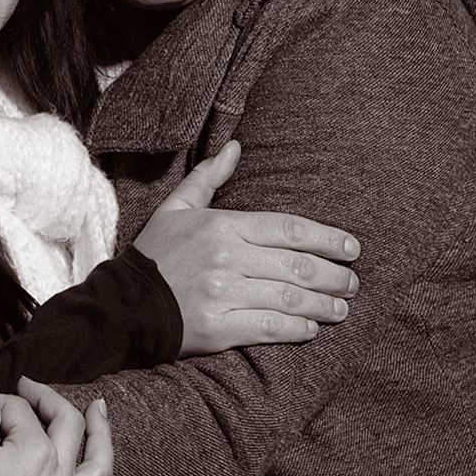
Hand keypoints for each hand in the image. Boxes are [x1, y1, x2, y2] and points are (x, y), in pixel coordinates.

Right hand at [136, 140, 362, 355]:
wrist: (124, 305)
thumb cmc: (155, 255)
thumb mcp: (176, 209)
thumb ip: (208, 178)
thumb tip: (234, 146)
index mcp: (220, 226)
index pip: (288, 229)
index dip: (327, 239)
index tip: (351, 249)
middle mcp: (226, 259)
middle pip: (298, 266)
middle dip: (334, 277)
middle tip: (351, 284)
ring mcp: (223, 294)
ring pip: (290, 299)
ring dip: (324, 306)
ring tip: (340, 309)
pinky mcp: (219, 328)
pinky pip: (271, 328)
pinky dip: (298, 329)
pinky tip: (311, 328)